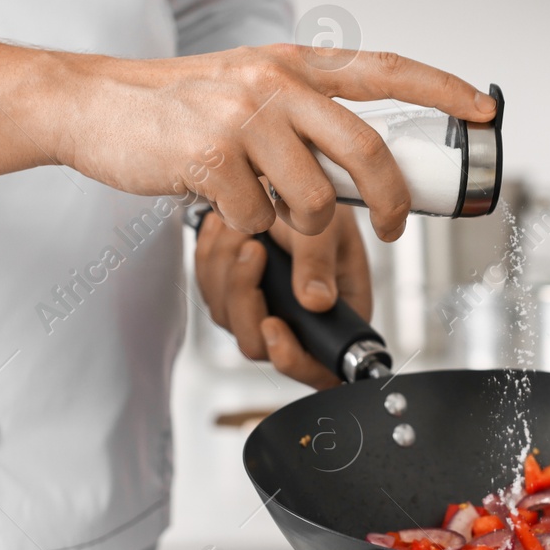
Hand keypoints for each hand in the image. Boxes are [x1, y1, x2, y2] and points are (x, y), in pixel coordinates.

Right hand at [52, 44, 494, 241]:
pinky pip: (256, 220)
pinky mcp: (210, 157)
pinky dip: (243, 228)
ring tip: (267, 214)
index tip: (484, 106)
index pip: (386, 70)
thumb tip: (359, 167)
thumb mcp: (248, 88)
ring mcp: (243, 118)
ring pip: (312, 200)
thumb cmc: (177, 108)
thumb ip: (303, 113)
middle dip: (390, 201)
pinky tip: (217, 205)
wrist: (93, 106)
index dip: (443, 88)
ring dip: (299, 228)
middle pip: (365, 151)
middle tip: (391, 229)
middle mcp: (275, 83)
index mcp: (293, 65)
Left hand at [194, 206, 370, 388]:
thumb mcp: (328, 229)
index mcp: (338, 318)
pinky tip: (224, 231)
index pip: (318, 368)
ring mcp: (265, 310)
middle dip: (245, 297)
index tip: (273, 323)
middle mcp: (300, 323)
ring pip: (228, 318)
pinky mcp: (236, 294)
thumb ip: (320, 265)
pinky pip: (211, 293)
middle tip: (252, 250)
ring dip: (226, 272)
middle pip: (259, 344)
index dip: (292, 357)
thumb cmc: (325, 204)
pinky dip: (210, 262)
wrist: (295, 181)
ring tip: (241, 230)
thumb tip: (315, 303)